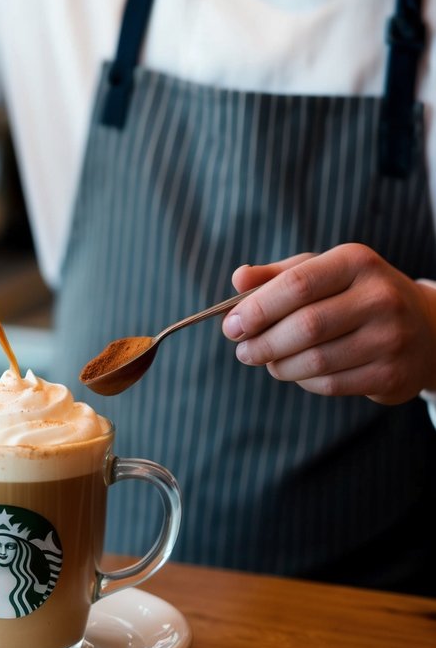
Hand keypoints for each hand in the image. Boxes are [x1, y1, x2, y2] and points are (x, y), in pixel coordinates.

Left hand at [221, 245, 435, 404]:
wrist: (424, 328)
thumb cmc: (355, 295)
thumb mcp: (321, 272)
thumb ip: (277, 276)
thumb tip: (238, 279)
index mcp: (356, 262)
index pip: (298, 284)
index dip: (258, 308)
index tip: (231, 325)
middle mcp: (380, 298)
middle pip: (305, 326)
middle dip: (263, 342)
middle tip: (242, 350)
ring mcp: (391, 338)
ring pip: (315, 361)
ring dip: (278, 365)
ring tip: (267, 360)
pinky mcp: (392, 375)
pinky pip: (331, 385)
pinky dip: (303, 381)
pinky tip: (297, 372)